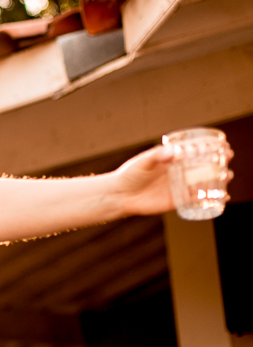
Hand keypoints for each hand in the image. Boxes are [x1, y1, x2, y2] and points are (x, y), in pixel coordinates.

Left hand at [113, 141, 233, 216]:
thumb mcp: (143, 162)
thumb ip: (157, 156)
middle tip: (227, 160)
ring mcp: (179, 186)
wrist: (120, 195)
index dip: (209, 149)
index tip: (221, 145)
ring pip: (204, 182)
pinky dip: (211, 198)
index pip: (195, 152)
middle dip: (219, 163)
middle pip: (203, 166)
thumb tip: (173, 152)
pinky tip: (223, 197)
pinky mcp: (177, 201)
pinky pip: (198, 200)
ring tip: (228, 176)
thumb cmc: (130, 175)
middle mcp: (178, 172)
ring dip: (219, 180)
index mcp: (171, 159)